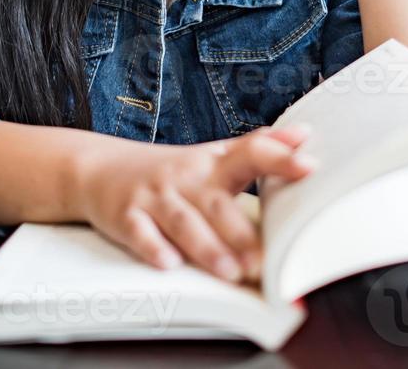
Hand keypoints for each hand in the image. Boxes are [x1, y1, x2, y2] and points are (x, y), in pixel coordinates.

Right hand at [77, 125, 315, 282]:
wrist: (99, 168)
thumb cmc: (170, 170)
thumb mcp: (214, 154)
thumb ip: (259, 148)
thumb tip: (305, 135)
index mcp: (213, 163)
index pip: (251, 153)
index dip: (280, 157)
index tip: (308, 165)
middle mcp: (186, 178)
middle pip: (217, 202)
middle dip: (240, 232)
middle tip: (263, 259)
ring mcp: (155, 197)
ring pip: (183, 223)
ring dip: (207, 248)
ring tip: (231, 271)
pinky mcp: (126, 217)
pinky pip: (140, 234)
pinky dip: (154, 248)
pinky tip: (169, 263)